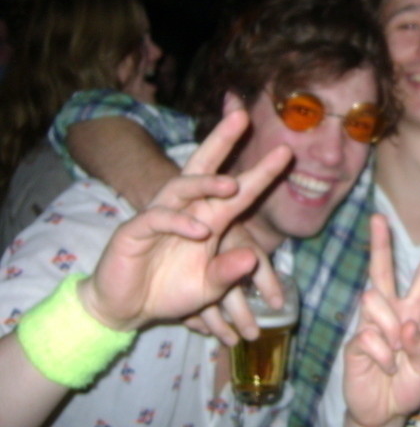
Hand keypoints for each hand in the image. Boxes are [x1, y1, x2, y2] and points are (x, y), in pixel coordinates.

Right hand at [78, 108, 292, 331]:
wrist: (128, 309)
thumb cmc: (171, 291)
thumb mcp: (209, 286)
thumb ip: (228, 272)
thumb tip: (251, 258)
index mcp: (210, 219)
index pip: (240, 190)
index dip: (261, 171)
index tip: (285, 151)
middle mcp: (187, 209)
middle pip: (204, 166)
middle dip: (222, 140)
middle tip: (241, 116)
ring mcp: (159, 216)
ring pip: (182, 186)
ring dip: (206, 183)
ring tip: (230, 186)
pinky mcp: (135, 231)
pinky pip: (158, 218)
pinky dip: (179, 222)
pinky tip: (199, 231)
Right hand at [344, 215, 419, 426]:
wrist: (383, 413)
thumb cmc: (406, 386)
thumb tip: (406, 326)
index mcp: (412, 314)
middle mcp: (389, 313)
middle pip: (382, 271)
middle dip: (380, 244)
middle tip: (378, 218)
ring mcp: (369, 325)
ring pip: (374, 300)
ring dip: (390, 329)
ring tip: (394, 355)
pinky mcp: (354, 341)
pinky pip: (368, 335)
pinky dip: (383, 356)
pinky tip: (383, 368)